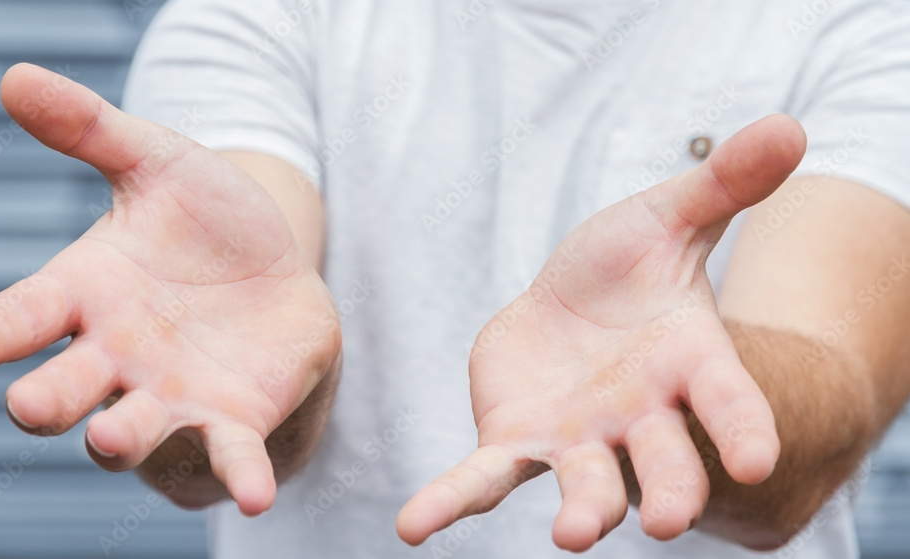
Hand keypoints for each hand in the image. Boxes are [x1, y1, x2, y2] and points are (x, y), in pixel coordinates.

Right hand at [0, 64, 340, 515]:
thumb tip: (14, 75)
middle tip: (32, 404)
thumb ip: (91, 130)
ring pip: (134, 428)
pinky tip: (256, 495)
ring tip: (110, 436)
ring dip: (120, 438)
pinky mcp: (232, 420)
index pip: (27, 314)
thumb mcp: (158, 161)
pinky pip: (231, 456)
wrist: (275, 268)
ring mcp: (171, 396)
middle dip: (47, 399)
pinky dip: (241, 476)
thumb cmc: (204, 220)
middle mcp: (116, 357)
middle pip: (65, 388)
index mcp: (86, 295)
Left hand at [397, 115, 805, 549]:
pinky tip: (414, 526)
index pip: (726, 401)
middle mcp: (640, 417)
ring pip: (582, 482)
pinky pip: (482, 479)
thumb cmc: (630, 267)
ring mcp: (577, 439)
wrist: (572, 301)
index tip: (754, 461)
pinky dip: (450, 503)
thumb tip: (791, 126)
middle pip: (661, 461)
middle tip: (663, 520)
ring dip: (581, 510)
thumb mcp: (669, 215)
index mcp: (690, 364)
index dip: (741, 429)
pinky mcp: (515, 442)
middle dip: (665, 489)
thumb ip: (721, 184)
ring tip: (571, 536)